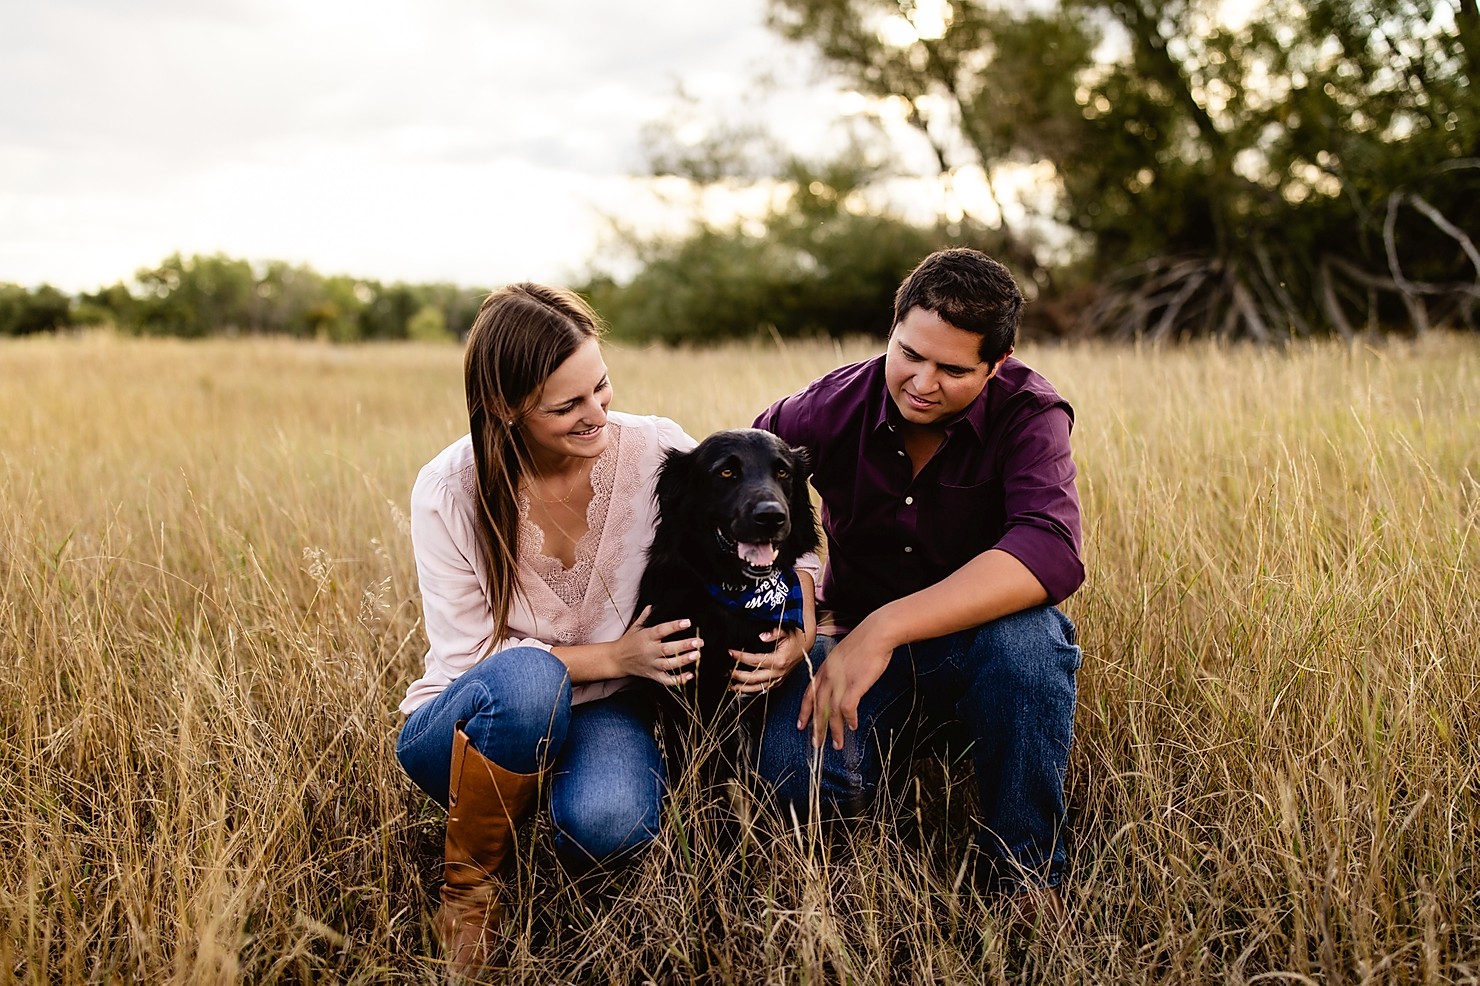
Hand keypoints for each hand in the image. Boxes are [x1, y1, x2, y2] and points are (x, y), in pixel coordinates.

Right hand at [616, 605, 701, 686]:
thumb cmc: (628, 642)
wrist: (616, 660)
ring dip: (683, 661)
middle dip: (684, 645)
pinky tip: (690, 675)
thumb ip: (645, 616)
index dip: (675, 626)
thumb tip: (653, 605)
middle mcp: (649, 651)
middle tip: (698, 642)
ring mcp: (651, 664)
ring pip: (669, 664)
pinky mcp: (652, 675)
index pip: (661, 630)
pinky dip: (678, 680)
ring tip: (696, 655)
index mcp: (646, 637)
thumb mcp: (635, 627)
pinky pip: (666, 680)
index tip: (687, 622)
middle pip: (668, 649)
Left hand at [729, 625, 809, 694]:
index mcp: (779, 660)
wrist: (806, 645)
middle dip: (738, 675)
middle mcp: (778, 672)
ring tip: (730, 686)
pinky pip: (764, 689)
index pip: (755, 660)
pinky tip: (743, 689)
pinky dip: (752, 690)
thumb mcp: (786, 631)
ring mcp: (779, 679)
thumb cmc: (795, 638)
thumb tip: (762, 636)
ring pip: (758, 687)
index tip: (730, 653)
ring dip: (743, 688)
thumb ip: (774, 633)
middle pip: (754, 677)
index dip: (741, 657)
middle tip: (726, 672)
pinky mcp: (779, 681)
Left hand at [797, 623, 893, 749]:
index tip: (802, 725)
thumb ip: (837, 670)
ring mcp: (840, 681)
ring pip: (832, 712)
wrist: (877, 632)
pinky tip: (853, 726)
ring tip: (837, 744)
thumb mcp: (842, 655)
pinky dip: (849, 720)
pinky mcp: (854, 685)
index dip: (804, 711)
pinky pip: (848, 708)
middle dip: (816, 728)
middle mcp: (828, 676)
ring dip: (834, 730)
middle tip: (816, 743)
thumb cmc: (864, 641)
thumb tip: (839, 683)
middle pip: (818, 707)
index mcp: (824, 669)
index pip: (809, 694)